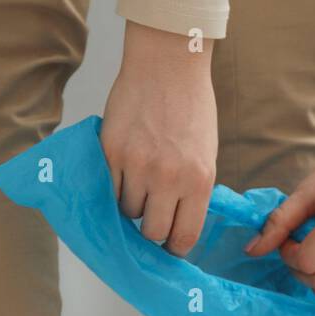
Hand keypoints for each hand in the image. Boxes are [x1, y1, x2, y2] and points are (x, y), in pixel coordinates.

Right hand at [101, 21, 216, 255]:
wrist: (168, 66)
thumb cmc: (192, 110)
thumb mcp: (206, 156)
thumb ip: (193, 192)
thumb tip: (177, 227)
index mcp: (199, 181)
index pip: (184, 236)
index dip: (174, 248)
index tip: (169, 249)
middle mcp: (168, 178)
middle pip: (152, 231)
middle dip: (152, 230)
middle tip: (151, 218)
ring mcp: (137, 165)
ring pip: (127, 212)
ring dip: (132, 205)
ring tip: (138, 184)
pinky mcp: (111, 152)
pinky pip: (108, 189)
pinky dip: (114, 188)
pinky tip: (122, 174)